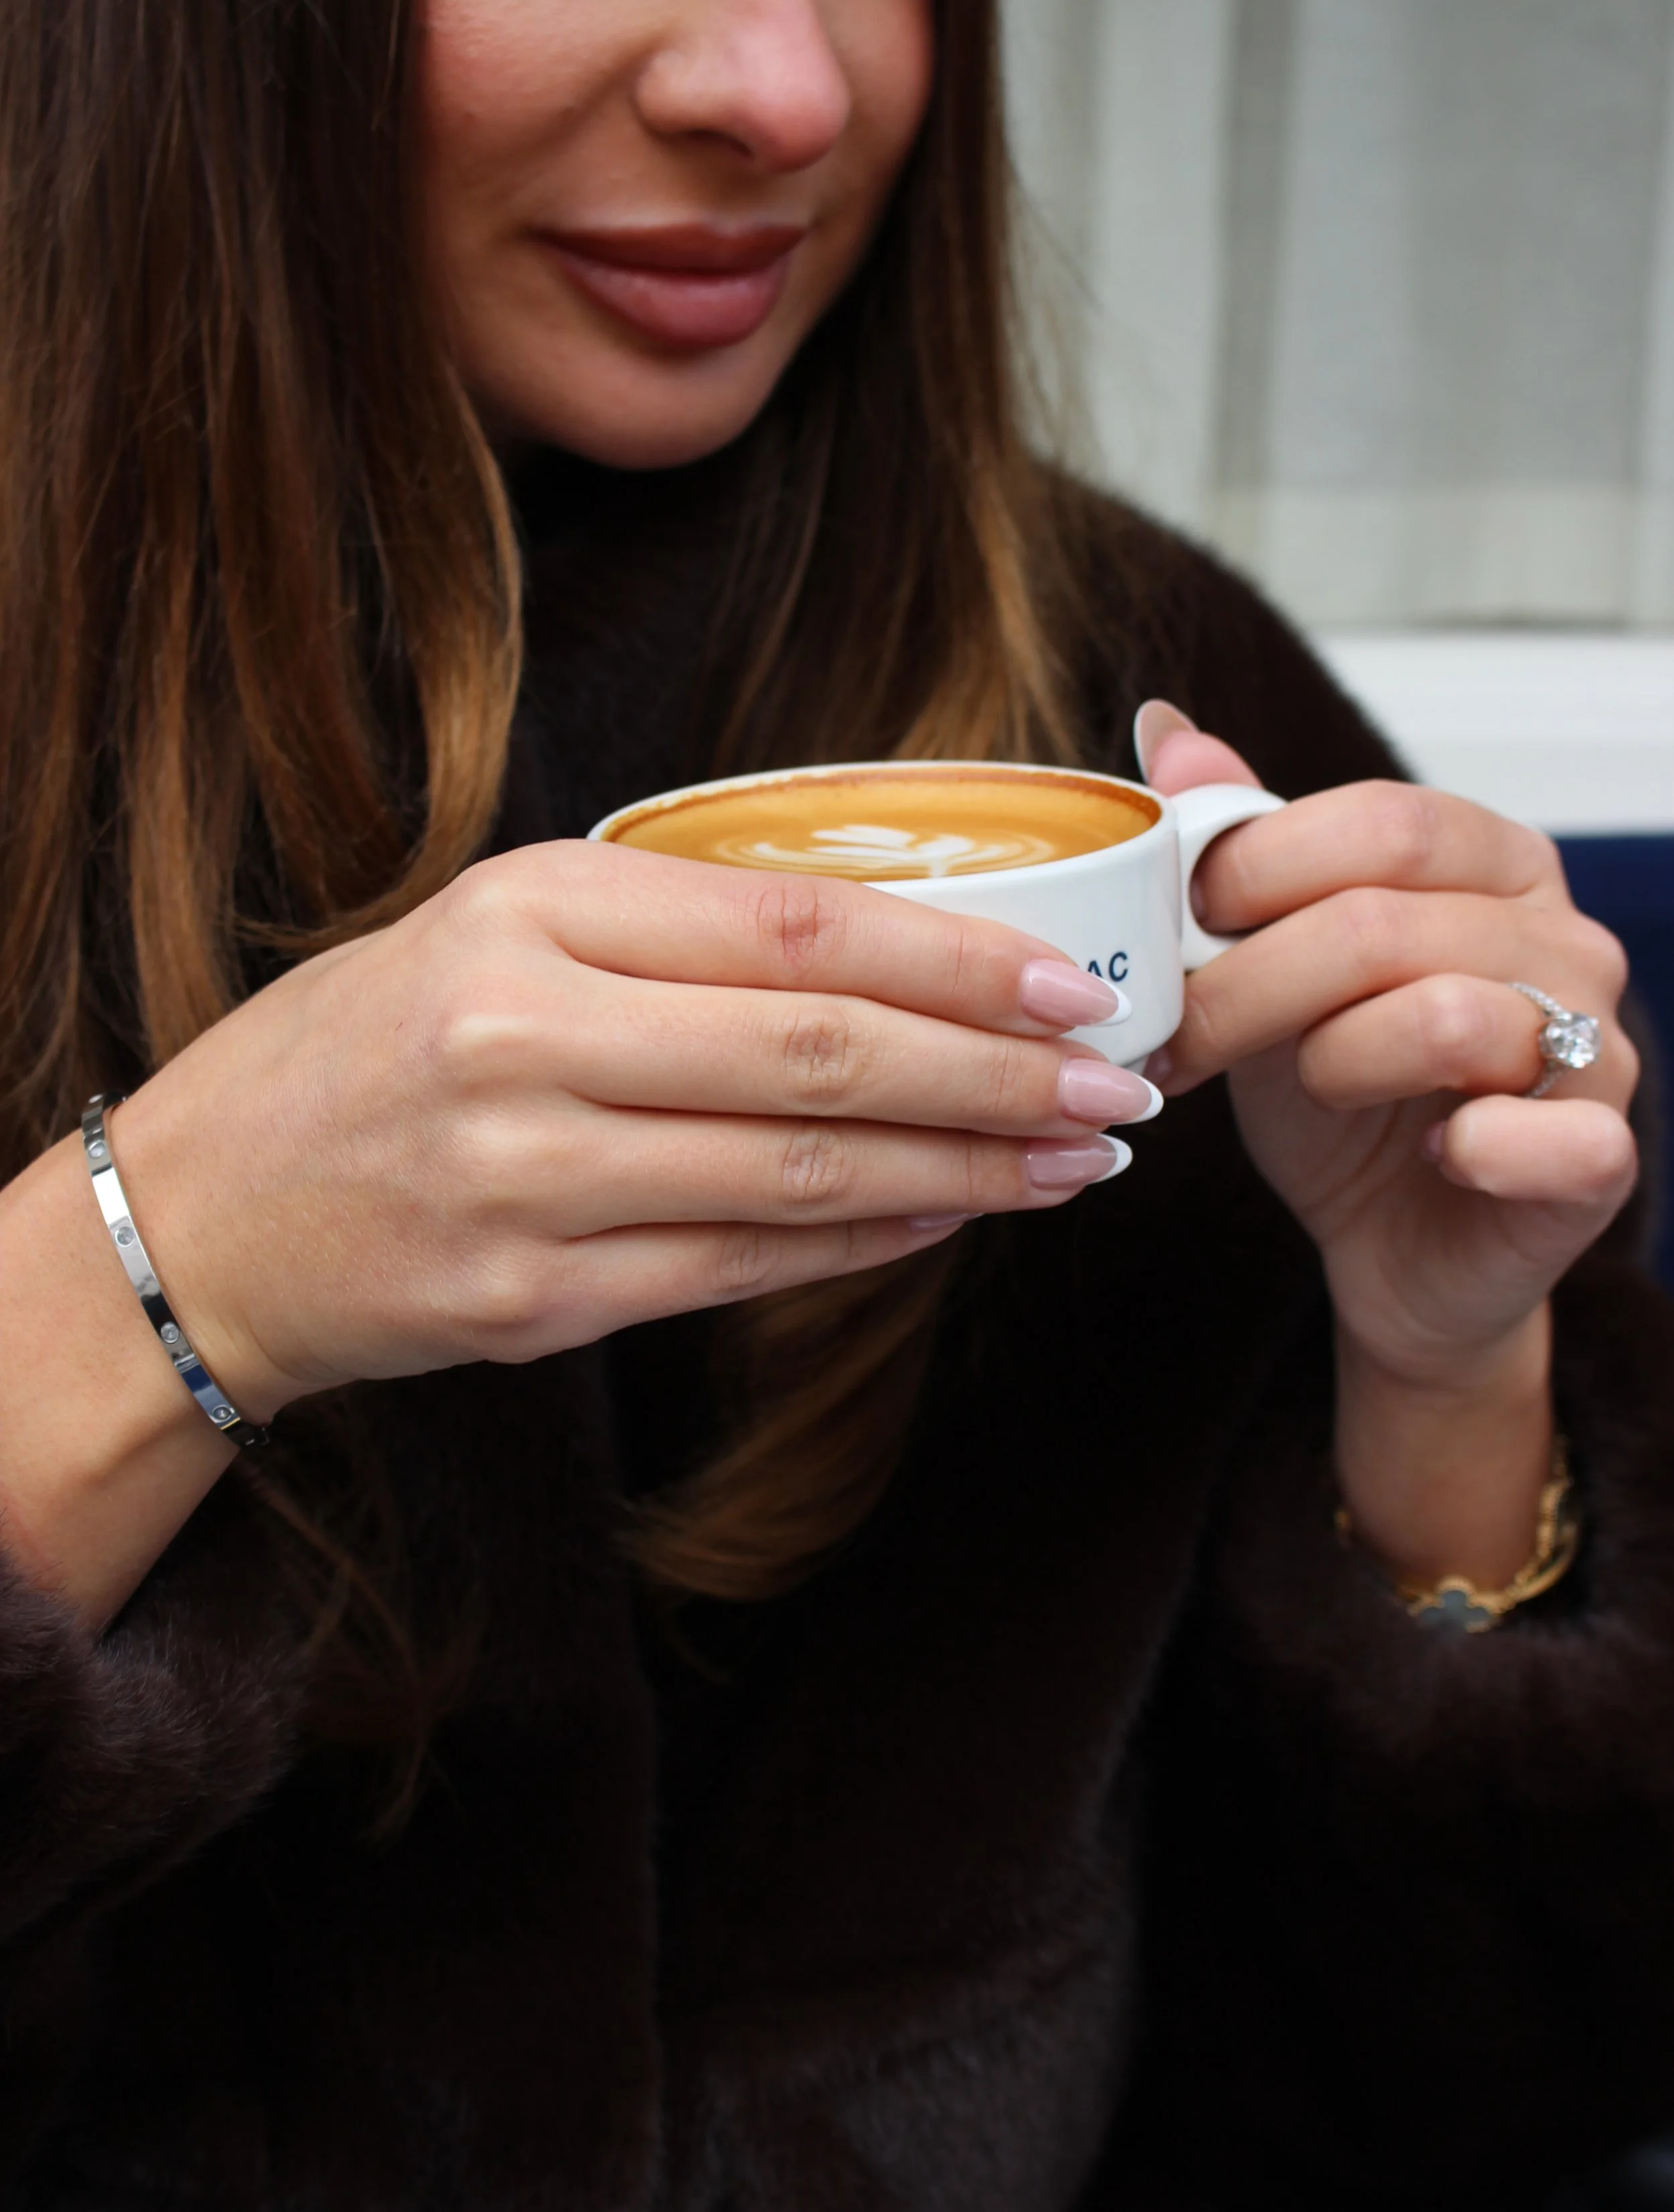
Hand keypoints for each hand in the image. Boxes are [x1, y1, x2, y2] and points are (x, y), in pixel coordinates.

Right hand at [108, 840, 1153, 1418]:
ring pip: (798, 1170)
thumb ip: (671, 933)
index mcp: (527, 910)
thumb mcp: (492, 931)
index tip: (1072, 983)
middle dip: (996, 1073)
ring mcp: (525, 1180)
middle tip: (1118, 1085)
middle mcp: (523, 1038)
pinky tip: (950, 1218)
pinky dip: (863, 1241)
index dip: (957, 959)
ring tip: (1073, 1161)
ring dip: (962, 1168)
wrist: (201, 1217)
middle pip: (819, 1052)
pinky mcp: (531, 1301)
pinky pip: (741, 1267)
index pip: (794, 927)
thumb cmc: (364, 1052)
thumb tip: (894, 958)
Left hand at [1139, 704, 1638, 1583]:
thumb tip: (1164, 727)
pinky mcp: (1599, 1156)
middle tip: (1181, 1040)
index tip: (1180, 927)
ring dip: (1327, 1064)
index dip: (1260, 869)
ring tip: (1299, 1089)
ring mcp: (1597, 1046)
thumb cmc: (1344, 1097)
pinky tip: (1430, 1155)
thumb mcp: (1270, 961)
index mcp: (1495, 864)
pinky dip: (1469, 1150)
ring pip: (1443, 1018)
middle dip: (1250, 983)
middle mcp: (1564, 939)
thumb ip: (1236, 848)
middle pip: (1387, 921)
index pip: (1383, 821)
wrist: (1395, 1247)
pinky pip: (1545, 1137)